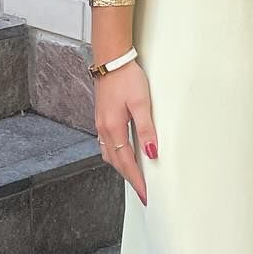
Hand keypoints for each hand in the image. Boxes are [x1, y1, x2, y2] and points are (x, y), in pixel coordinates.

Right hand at [95, 60, 156, 205]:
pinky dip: (116, 154)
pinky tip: (123, 153)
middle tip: (142, 191)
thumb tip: (151, 152)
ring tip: (134, 176)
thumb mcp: (141, 103)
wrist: (111, 60)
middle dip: (129, 178)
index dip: (136, 180)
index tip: (145, 194)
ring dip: (121, 167)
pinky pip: (107, 144)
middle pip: (116, 162)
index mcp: (113, 128)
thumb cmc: (126, 78)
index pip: (126, 162)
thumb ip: (146, 129)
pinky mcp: (102, 117)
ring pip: (110, 154)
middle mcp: (104, 129)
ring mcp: (101, 123)